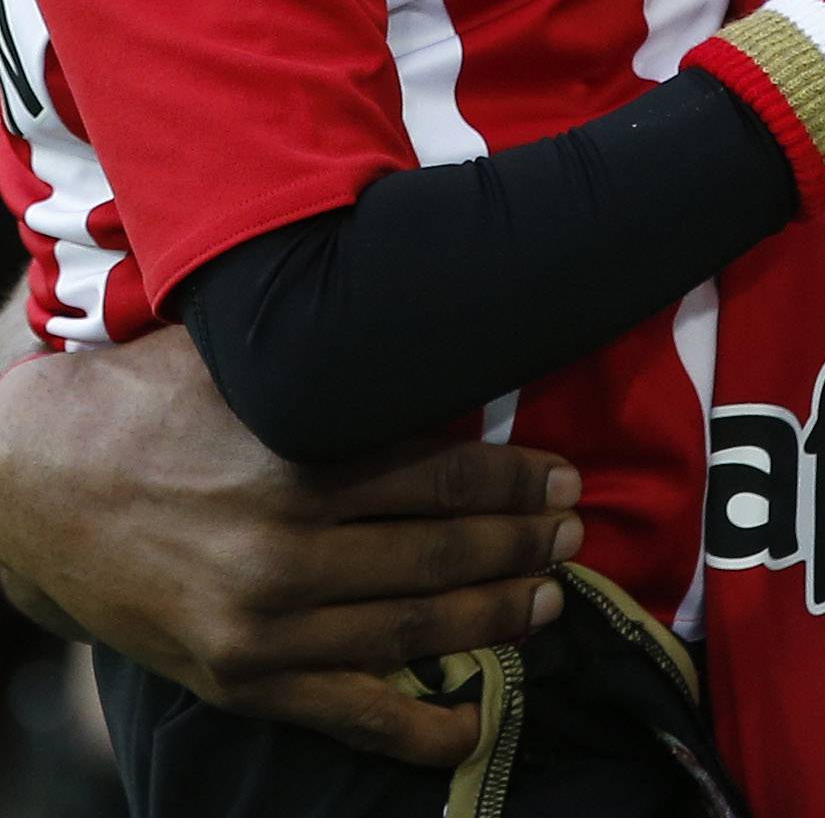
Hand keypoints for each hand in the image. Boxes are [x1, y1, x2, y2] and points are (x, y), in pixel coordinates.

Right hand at [0, 325, 581, 766]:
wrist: (31, 491)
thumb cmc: (141, 403)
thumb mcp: (235, 355)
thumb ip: (321, 343)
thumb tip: (415, 297)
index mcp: (297, 462)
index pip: (441, 475)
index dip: (515, 481)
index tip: (564, 479)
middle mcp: (287, 551)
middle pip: (440, 551)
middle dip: (521, 544)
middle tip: (573, 533)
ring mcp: (263, 627)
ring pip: (412, 629)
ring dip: (493, 616)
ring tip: (548, 598)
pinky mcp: (238, 679)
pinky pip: (348, 713)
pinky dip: (419, 724)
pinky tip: (477, 714)